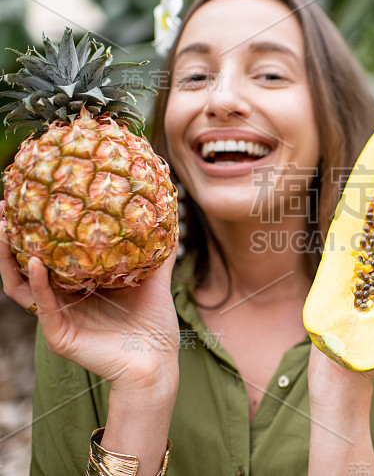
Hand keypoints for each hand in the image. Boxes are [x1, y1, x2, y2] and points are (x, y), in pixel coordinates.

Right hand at [0, 200, 179, 393]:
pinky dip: (36, 283)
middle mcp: (63, 298)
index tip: (32, 198)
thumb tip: (170, 218)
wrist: (158, 363)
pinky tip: (35, 262)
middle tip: (5, 206)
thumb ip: (159, 252)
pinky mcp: (59, 334)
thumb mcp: (155, 281)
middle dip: (11, 237)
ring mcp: (57, 317)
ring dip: (10, 257)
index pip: (50, 253)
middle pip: (26, 264)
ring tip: (6, 228)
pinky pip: (41, 305)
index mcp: (81, 285)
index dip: (38, 229)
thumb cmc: (155, 327)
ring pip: (21, 284)